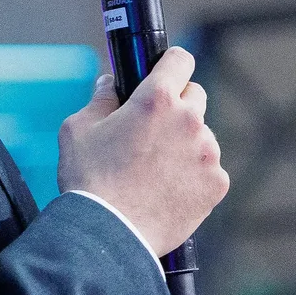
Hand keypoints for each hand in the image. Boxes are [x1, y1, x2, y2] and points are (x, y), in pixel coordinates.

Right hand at [58, 48, 228, 255]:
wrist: (109, 234)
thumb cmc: (89, 180)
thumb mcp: (79, 129)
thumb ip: (101, 98)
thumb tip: (111, 83)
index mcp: (157, 99)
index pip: (180, 59)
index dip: (171, 64)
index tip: (165, 74)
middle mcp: (190, 120)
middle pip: (195, 96)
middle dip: (177, 106)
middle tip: (152, 130)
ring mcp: (208, 153)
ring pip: (202, 136)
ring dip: (186, 144)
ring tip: (155, 170)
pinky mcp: (217, 182)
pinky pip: (209, 169)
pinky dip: (194, 176)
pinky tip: (168, 190)